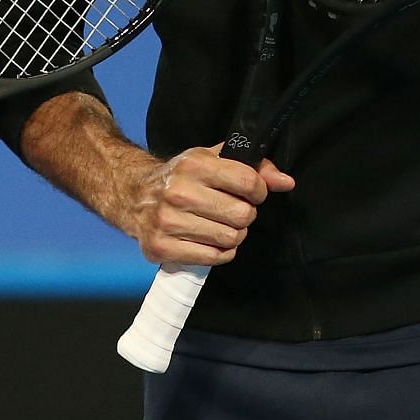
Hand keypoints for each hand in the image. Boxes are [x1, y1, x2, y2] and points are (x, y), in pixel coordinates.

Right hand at [125, 144, 294, 267]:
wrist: (132, 195)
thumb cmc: (181, 178)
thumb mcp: (212, 162)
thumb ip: (253, 168)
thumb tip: (286, 182)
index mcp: (193, 164)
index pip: (248, 182)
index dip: (258, 191)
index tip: (251, 193)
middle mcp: (178, 192)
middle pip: (242, 215)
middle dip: (245, 215)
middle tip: (232, 211)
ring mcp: (167, 221)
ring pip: (230, 239)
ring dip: (232, 235)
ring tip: (219, 225)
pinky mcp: (160, 247)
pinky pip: (212, 257)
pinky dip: (219, 252)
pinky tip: (208, 240)